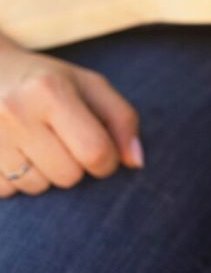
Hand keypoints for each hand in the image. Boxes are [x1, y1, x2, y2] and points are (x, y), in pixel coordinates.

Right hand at [0, 46, 141, 197]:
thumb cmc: (49, 81)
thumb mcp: (90, 86)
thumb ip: (122, 120)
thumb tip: (135, 163)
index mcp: (49, 91)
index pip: (95, 152)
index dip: (107, 161)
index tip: (101, 152)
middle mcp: (13, 112)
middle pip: (67, 176)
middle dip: (74, 166)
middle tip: (61, 143)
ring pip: (36, 188)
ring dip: (44, 175)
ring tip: (35, 145)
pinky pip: (6, 191)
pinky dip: (15, 179)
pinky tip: (13, 152)